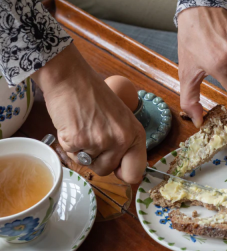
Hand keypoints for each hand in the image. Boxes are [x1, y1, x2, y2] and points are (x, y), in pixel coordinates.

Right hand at [32, 44, 146, 183]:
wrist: (70, 77)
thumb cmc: (94, 95)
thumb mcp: (121, 118)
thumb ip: (125, 142)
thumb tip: (123, 170)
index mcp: (135, 134)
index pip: (135, 173)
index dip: (122, 172)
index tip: (115, 166)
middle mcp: (121, 140)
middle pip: (106, 171)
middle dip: (96, 160)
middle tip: (92, 137)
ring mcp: (100, 141)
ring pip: (88, 164)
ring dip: (82, 151)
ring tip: (82, 128)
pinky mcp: (78, 140)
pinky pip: (71, 155)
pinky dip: (68, 143)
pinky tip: (71, 125)